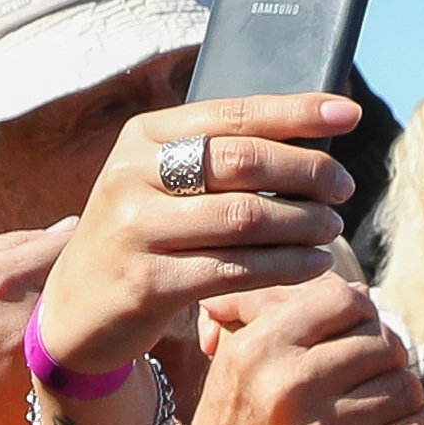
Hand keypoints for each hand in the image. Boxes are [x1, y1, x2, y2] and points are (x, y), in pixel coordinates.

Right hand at [28, 91, 358, 382]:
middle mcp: (132, 176)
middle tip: (343, 187)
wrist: (76, 312)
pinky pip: (235, 269)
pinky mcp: (148, 282)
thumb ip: (215, 161)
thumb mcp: (160, 187)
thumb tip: (309, 141)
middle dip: (307, 172)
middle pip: (243, 162)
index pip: (232, 114)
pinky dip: (285, 266)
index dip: (296, 112)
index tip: (347, 115)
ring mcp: (135, 230)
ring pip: (244, 218)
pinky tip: (313, 265)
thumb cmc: (141, 239)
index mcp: (142, 137)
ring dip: (302, 223)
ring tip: (331, 227)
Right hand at [189, 277, 423, 424]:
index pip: (348, 301)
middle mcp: (290, 383)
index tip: (357, 336)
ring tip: (378, 409)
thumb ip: (284, 308)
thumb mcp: (240, 352)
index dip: (364, 315)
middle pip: (385, 345)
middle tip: (369, 379)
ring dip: (402, 399)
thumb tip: (358, 291)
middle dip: (386, 360)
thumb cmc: (237, 417)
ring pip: (406, 388)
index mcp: (262, 345)